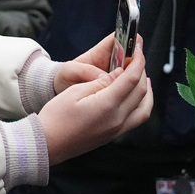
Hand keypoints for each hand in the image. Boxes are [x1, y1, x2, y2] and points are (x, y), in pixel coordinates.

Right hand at [38, 44, 151, 165]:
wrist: (48, 143)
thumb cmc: (56, 117)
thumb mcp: (74, 92)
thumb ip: (100, 82)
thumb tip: (119, 74)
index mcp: (107, 105)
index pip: (131, 79)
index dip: (137, 62)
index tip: (138, 50)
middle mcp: (118, 119)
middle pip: (140, 91)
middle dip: (141, 72)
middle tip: (136, 59)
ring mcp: (118, 129)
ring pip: (145, 107)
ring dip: (146, 90)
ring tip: (142, 76)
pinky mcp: (114, 134)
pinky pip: (138, 117)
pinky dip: (143, 103)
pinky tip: (136, 97)